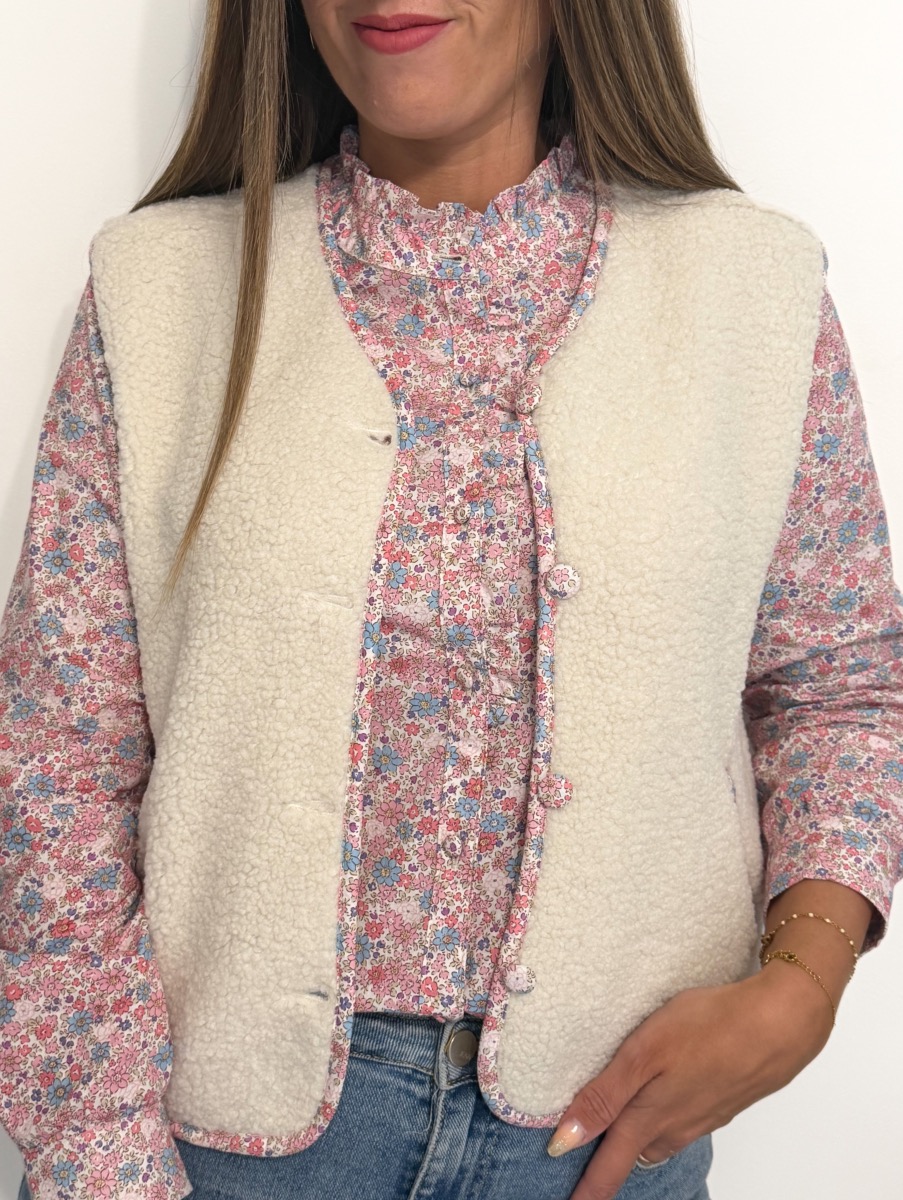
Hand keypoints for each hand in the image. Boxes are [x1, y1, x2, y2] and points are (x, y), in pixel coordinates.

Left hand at [549, 966, 834, 1199]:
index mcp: (650, 1117)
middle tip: (588, 1173)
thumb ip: (605, 1095)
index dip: (588, 1190)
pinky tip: (662, 1107)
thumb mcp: (644, 1053)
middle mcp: (676, 1125)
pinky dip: (663, 1124)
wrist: (780, 1024)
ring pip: (660, 1140)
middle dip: (610, 1168)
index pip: (609, 1166)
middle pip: (634, 1155)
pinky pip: (683, 1124)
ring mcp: (704, 1116)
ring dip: (637, 1144)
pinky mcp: (723, 1101)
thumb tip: (564, 1141)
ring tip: (617, 1141)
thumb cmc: (708, 1028)